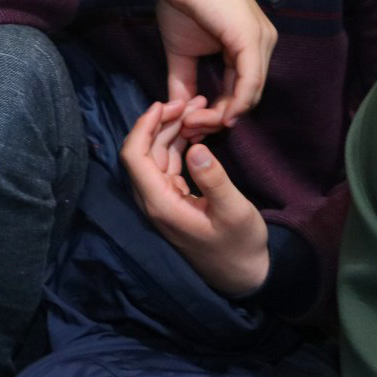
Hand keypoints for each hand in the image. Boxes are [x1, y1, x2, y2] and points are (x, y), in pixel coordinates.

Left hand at [122, 97, 271, 297]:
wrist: (242, 274)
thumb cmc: (239, 245)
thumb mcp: (234, 211)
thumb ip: (213, 180)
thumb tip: (195, 147)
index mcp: (159, 203)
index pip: (134, 157)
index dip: (143, 126)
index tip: (165, 104)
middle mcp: (153, 200)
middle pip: (143, 151)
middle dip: (162, 122)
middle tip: (191, 102)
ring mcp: (161, 199)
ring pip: (156, 156)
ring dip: (172, 131)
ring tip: (198, 110)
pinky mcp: (173, 198)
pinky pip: (168, 164)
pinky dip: (180, 144)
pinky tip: (197, 131)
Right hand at [146, 0, 275, 137]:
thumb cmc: (180, 2)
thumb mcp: (181, 51)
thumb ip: (183, 80)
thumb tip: (179, 110)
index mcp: (248, 46)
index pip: (241, 89)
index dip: (216, 111)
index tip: (189, 124)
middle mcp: (262, 45)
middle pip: (248, 96)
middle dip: (218, 118)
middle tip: (190, 130)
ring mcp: (261, 42)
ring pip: (250, 94)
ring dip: (222, 115)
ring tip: (194, 124)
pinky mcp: (252, 41)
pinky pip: (249, 83)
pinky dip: (233, 104)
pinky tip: (214, 116)